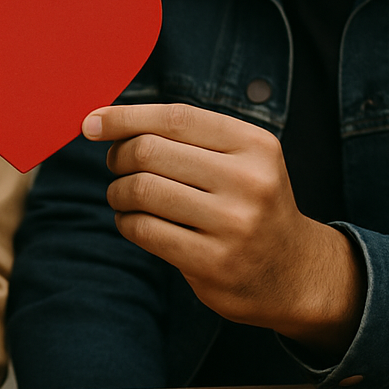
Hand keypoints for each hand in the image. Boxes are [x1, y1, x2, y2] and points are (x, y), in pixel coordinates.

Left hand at [84, 103, 363, 356]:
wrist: (296, 273)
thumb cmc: (250, 201)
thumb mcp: (241, 157)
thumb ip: (188, 135)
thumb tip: (106, 118)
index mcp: (254, 144)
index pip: (175, 118)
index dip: (125, 116)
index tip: (92, 122)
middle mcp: (249, 181)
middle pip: (150, 151)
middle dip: (119, 156)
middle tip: (115, 165)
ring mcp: (233, 225)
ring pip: (142, 190)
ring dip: (117, 191)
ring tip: (122, 194)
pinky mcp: (214, 264)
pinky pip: (145, 230)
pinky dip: (125, 221)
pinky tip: (131, 220)